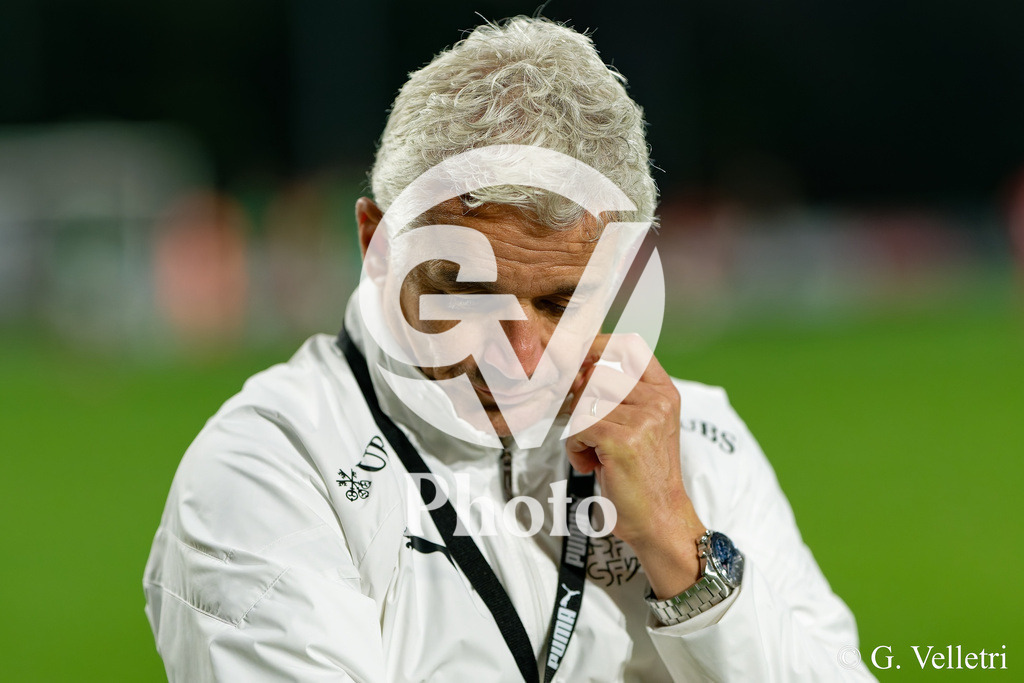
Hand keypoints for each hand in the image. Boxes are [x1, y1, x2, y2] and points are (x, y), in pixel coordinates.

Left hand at [565, 333, 706, 598]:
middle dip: (581, 403)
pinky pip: (577, 428)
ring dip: (579, 431)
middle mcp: (657, 400)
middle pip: (596, 375)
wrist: (660, 520)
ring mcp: (642, 418)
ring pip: (582, 403)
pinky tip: (593, 467)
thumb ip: (617, 396)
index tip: (581, 365)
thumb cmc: (642, 475)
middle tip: (591, 434)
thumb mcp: (641, 425)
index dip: (599, 347)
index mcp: (664, 392)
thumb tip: (574, 370)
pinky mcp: (622, 439)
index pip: (630, 346)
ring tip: (595, 454)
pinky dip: (575, 450)